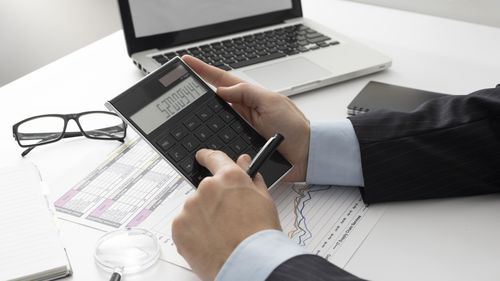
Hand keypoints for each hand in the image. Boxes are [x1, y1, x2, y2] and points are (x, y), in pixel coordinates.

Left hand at [172, 149, 280, 280]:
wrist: (249, 264)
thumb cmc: (260, 235)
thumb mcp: (264, 200)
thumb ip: (251, 178)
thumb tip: (244, 163)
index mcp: (229, 177)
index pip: (215, 158)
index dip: (208, 156)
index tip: (202, 156)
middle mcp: (207, 187)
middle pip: (206, 190)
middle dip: (213, 201)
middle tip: (227, 220)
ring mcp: (190, 207)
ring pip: (195, 209)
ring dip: (203, 218)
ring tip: (221, 236)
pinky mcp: (179, 227)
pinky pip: (185, 226)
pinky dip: (193, 233)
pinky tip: (209, 243)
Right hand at [183, 55, 309, 181]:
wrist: (306, 156)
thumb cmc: (295, 128)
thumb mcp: (273, 102)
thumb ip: (248, 93)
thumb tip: (221, 89)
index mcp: (250, 97)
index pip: (222, 81)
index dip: (204, 71)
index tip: (187, 62)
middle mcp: (244, 112)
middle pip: (214, 100)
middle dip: (197, 93)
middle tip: (178, 89)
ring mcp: (241, 129)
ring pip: (214, 122)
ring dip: (201, 119)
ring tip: (184, 113)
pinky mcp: (241, 147)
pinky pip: (221, 141)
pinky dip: (211, 140)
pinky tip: (200, 140)